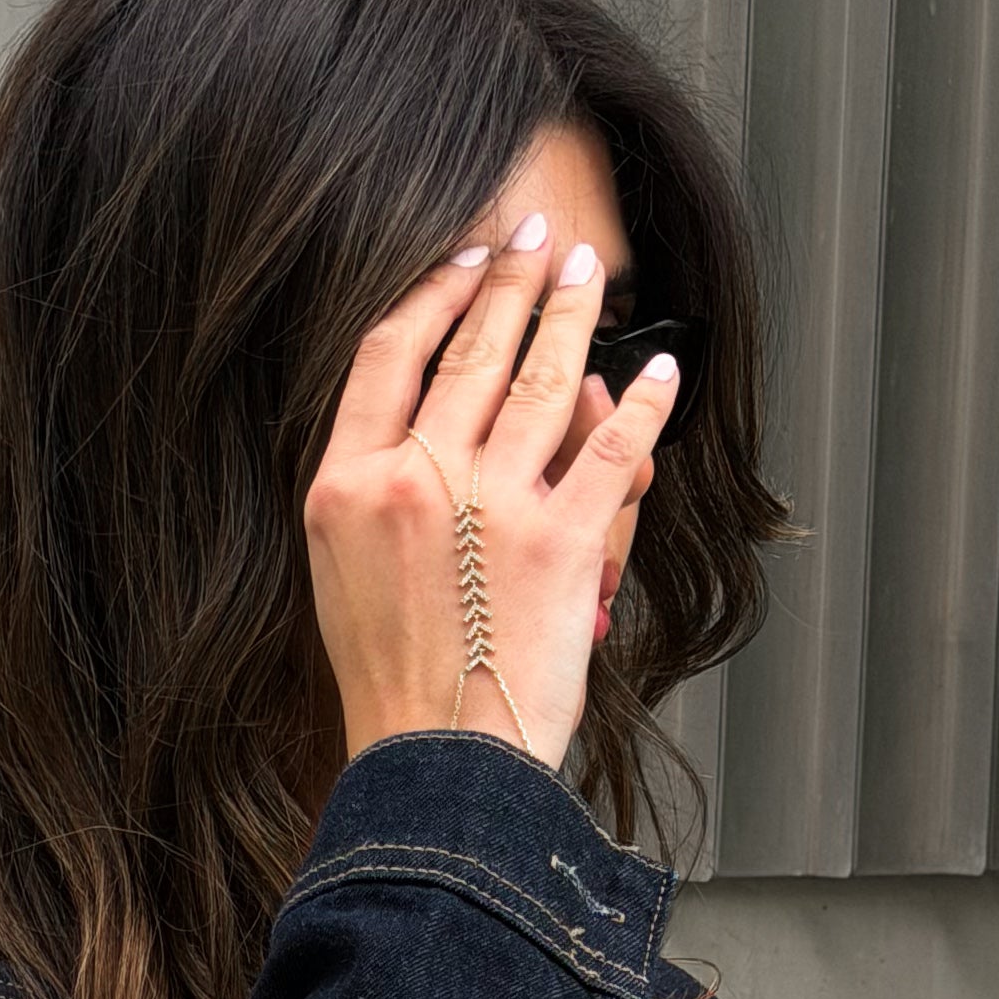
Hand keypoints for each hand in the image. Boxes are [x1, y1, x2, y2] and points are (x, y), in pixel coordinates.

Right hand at [304, 213, 677, 774]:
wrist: (432, 762)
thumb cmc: (389, 683)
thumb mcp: (342, 574)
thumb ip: (376, 492)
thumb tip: (434, 430)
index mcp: (347, 485)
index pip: (387, 354)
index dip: (430, 294)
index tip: (460, 261)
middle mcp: (416, 481)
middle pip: (470, 350)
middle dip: (510, 280)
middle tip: (535, 236)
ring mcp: (491, 506)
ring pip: (540, 379)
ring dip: (571, 313)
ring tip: (587, 272)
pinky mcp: (560, 541)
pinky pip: (611, 449)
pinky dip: (642, 404)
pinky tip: (656, 371)